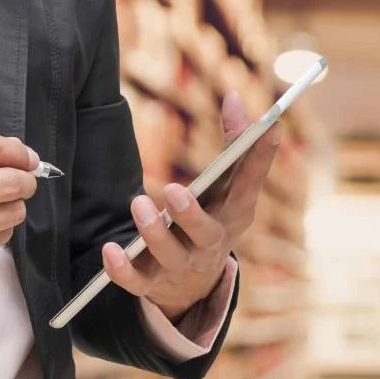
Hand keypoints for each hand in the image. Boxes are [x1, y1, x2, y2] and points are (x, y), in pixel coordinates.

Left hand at [102, 92, 281, 319]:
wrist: (195, 283)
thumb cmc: (212, 216)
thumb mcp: (227, 185)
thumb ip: (233, 142)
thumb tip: (232, 94)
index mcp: (234, 214)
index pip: (250, 185)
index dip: (262, 157)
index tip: (269, 128)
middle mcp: (211, 242)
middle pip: (206, 232)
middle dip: (190, 214)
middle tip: (174, 190)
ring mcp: (183, 265)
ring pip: (170, 256)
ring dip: (154, 233)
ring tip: (139, 203)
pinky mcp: (154, 284)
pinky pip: (137, 284)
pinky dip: (122, 271)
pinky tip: (110, 250)